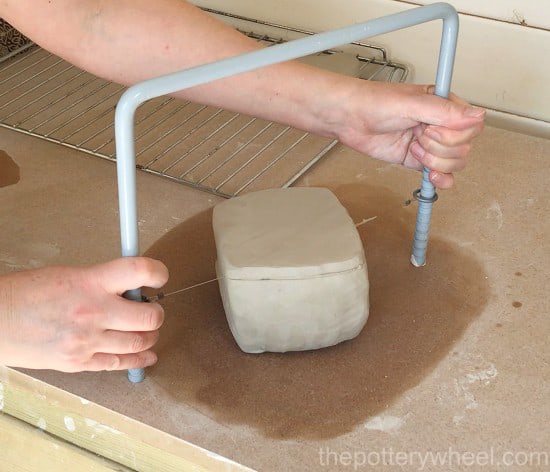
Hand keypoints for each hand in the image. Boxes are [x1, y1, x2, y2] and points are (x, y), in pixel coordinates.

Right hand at [0, 257, 167, 371]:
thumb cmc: (28, 292)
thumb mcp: (70, 274)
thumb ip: (103, 282)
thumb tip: (131, 289)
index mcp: (90, 282)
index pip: (139, 271)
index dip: (158, 272)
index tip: (160, 277)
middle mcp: (94, 311)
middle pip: (149, 316)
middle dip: (157, 313)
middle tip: (152, 309)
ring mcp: (87, 341)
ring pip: (139, 342)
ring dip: (150, 336)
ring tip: (148, 330)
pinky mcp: (79, 363)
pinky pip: (119, 364)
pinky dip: (139, 361)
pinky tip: (148, 356)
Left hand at [330, 81, 485, 188]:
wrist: (350, 119)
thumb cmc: (375, 103)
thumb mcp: (412, 103)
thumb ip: (445, 111)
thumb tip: (478, 115)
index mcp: (445, 106)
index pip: (472, 126)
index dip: (454, 134)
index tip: (431, 128)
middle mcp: (440, 125)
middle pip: (464, 148)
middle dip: (440, 146)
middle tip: (418, 135)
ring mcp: (430, 144)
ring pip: (455, 163)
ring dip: (434, 160)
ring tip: (414, 147)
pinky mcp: (418, 160)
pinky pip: (442, 175)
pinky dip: (440, 179)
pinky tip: (430, 175)